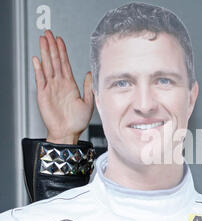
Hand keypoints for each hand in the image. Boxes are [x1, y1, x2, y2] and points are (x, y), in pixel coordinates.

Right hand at [32, 30, 93, 144]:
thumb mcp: (88, 102)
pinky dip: (39, 69)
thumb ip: (88, 87)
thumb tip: (90, 73)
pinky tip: (37, 60)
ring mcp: (50, 88)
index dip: (62, 52)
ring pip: (47, 66)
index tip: (60, 41)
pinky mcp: (43, 95)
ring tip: (43, 40)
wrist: (68, 133)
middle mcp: (59, 85)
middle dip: (52, 47)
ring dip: (45, 53)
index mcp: (70, 85)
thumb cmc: (77, 122)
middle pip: (54, 61)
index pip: (65, 64)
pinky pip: (40, 79)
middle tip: (49, 34)